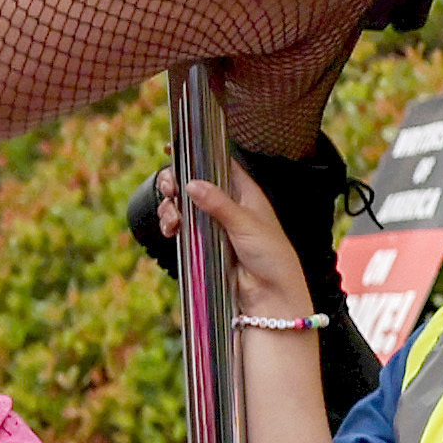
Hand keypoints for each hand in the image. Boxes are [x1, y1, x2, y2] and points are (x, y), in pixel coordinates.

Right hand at [171, 165, 316, 321]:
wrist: (269, 295)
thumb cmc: (271, 256)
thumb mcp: (247, 225)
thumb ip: (219, 204)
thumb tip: (193, 184)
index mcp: (245, 193)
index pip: (219, 163)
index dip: (199, 153)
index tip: (175, 148)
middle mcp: (227, 205)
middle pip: (195, 182)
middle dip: (177, 182)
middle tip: (170, 188)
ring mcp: (213, 224)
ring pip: (184, 204)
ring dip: (171, 206)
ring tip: (172, 217)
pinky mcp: (203, 242)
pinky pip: (182, 227)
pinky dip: (172, 225)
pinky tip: (172, 230)